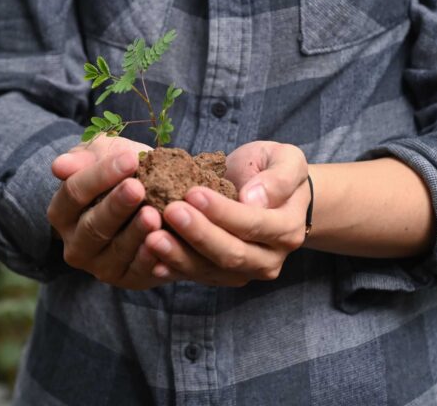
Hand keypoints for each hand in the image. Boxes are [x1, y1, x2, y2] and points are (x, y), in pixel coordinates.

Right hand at [48, 135, 174, 288]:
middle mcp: (75, 245)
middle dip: (116, 206)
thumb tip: (59, 166)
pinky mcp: (127, 280)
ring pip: (116, 251)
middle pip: (93, 225)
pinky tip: (163, 242)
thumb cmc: (122, 174)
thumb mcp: (103, 157)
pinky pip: (138, 272)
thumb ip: (83, 160)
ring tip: (153, 214)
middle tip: (137, 188)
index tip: (128, 159)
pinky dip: (150, 258)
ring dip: (135, 233)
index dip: (100, 175)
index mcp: (62, 213)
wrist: (154, 200)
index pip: (74, 192)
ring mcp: (99, 266)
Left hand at [144, 141, 309, 285]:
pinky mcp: (220, 275)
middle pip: (231, 254)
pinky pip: (196, 275)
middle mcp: (269, 259)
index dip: (222, 212)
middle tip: (169, 212)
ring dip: (179, 255)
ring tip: (151, 237)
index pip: (253, 224)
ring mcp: (244, 271)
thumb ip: (278, 178)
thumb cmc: (273, 169)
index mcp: (287, 228)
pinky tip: (150, 256)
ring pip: (210, 270)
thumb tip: (254, 199)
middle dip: (198, 234)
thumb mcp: (286, 160)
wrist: (267, 190)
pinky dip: (172, 267)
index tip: (193, 193)